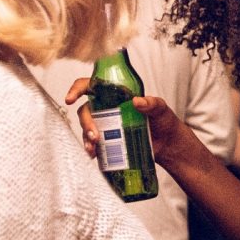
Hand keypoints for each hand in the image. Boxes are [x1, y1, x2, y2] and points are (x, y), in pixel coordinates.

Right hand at [64, 82, 199, 171]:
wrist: (169, 146)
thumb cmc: (166, 122)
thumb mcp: (161, 110)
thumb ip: (152, 104)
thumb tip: (137, 101)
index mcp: (118, 94)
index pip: (93, 85)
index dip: (78, 89)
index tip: (70, 99)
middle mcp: (110, 107)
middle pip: (87, 109)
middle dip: (86, 122)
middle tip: (94, 136)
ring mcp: (109, 124)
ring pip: (88, 127)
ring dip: (86, 137)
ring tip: (93, 148)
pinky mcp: (110, 139)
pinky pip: (95, 142)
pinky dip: (92, 148)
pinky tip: (94, 154)